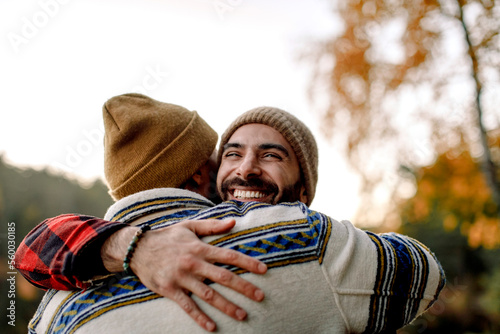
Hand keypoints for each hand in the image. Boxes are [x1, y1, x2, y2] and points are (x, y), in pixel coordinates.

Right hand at [101, 219, 266, 331]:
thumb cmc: (167, 237)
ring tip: (243, 314)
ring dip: (227, 306)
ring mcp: (182, 278)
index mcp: (200, 248)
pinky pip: (188, 306)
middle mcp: (193, 263)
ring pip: (209, 295)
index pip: (229, 256)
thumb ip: (212, 226)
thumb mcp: (189, 226)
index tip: (264, 270)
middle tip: (260, 296)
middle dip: (244, 287)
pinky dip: (200, 317)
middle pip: (223, 277)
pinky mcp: (170, 290)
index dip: (248, 263)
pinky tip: (213, 327)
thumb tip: (233, 222)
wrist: (137, 248)